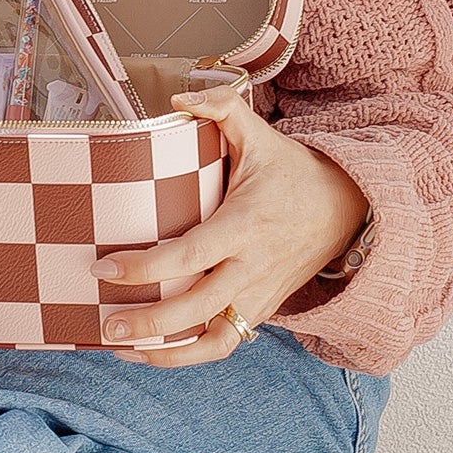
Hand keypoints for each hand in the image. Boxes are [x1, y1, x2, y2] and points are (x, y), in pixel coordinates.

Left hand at [93, 82, 369, 366]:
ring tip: (121, 348)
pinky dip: (190, 355)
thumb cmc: (294, 172)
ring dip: (168, 351)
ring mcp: (260, 294)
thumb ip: (222, 109)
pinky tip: (152, 352)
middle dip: (150, 323)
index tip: (104, 267)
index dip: (146, 266)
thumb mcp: (262, 135)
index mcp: (246, 224)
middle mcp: (253, 267)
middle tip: (106, 324)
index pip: (190, 254)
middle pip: (199, 308)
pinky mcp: (262, 309)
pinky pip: (226, 343)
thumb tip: (179, 98)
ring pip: (215, 338)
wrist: (348, 209)